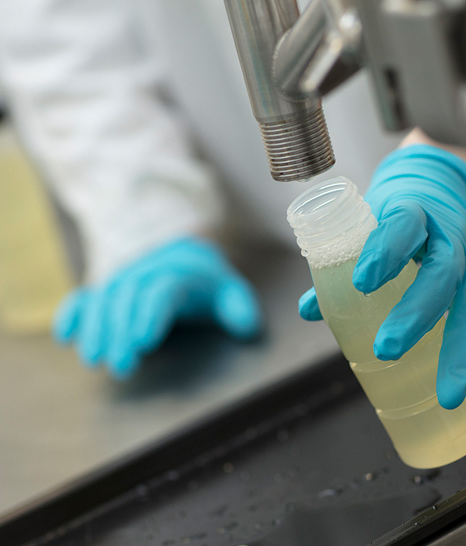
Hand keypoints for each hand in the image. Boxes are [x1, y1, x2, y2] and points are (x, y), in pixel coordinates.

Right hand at [53, 238, 261, 378]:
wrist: (182, 253)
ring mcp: (123, 281)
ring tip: (93, 360)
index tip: (143, 341)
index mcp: (179, 275)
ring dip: (95, 329)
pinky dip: (72, 313)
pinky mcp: (105, 290)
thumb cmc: (207, 283)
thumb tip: (247, 326)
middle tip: (120, 365)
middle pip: (128, 299)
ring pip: (102, 300)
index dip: (151, 314)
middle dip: (121, 333)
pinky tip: (64, 336)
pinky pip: (84, 296)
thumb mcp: (230, 291)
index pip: (162, 291)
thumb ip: (239, 308)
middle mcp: (146, 275)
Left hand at [299, 145, 465, 410]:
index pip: (404, 225)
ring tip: (448, 396)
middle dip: (417, 314)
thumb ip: (340, 261)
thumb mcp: (370, 220)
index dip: (385, 251)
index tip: (361, 281)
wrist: (446, 190)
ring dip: (460, 354)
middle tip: (386, 349)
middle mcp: (451, 238)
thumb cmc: (401, 211)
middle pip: (443, 274)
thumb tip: (308, 309)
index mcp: (416, 211)